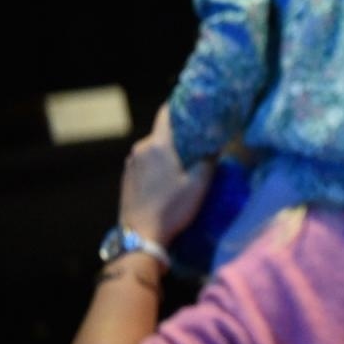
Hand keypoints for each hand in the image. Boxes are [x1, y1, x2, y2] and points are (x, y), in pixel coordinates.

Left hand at [119, 105, 213, 245]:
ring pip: (153, 149)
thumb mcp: (198, 185)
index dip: (180, 107)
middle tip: (198, 142)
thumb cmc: (172, 208)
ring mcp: (130, 164)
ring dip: (168, 152)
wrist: (141, 236)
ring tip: (185, 162)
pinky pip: (145, 162)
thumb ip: (209, 160)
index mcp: (157, 145)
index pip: (166, 114)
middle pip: (161, 133)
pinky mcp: (127, 177)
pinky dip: (157, 164)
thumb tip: (216, 145)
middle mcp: (140, 149)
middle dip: (179, 136)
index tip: (195, 107)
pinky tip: (168, 178)